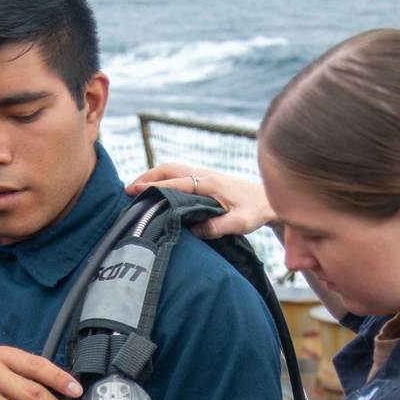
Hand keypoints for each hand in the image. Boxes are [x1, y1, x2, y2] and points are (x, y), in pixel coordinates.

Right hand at [126, 163, 273, 237]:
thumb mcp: (240, 223)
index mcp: (210, 183)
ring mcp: (205, 174)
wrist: (270, 200)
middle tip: (128, 190)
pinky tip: (157, 190)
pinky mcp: (207, 179)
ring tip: (137, 189)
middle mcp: (205, 174)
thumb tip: (192, 231)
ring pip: (173, 169)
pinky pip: (180, 174)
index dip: (154, 188)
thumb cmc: (257, 211)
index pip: (176, 182)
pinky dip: (164, 178)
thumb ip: (216, 226)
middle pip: (169, 168)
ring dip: (154, 176)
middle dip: (147, 177)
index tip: (134, 192)